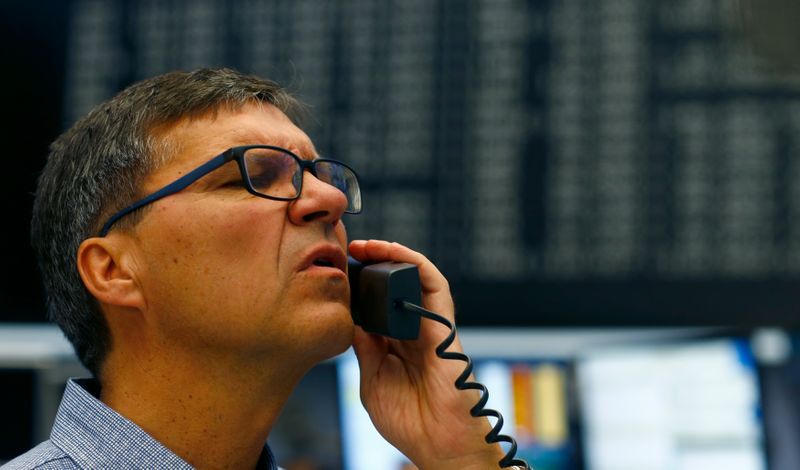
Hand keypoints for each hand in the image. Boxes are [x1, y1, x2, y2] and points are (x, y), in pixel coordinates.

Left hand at [348, 239, 504, 469]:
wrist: (440, 444)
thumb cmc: (409, 421)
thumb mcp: (371, 381)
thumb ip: (364, 348)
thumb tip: (350, 318)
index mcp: (393, 345)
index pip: (374, 305)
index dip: (355, 287)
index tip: (333, 271)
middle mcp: (411, 330)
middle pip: (391, 287)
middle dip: (369, 264)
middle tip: (345, 249)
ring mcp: (428, 326)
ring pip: (414, 278)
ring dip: (391, 256)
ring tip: (366, 245)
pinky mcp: (445, 326)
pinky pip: (436, 286)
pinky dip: (416, 264)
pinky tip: (394, 252)